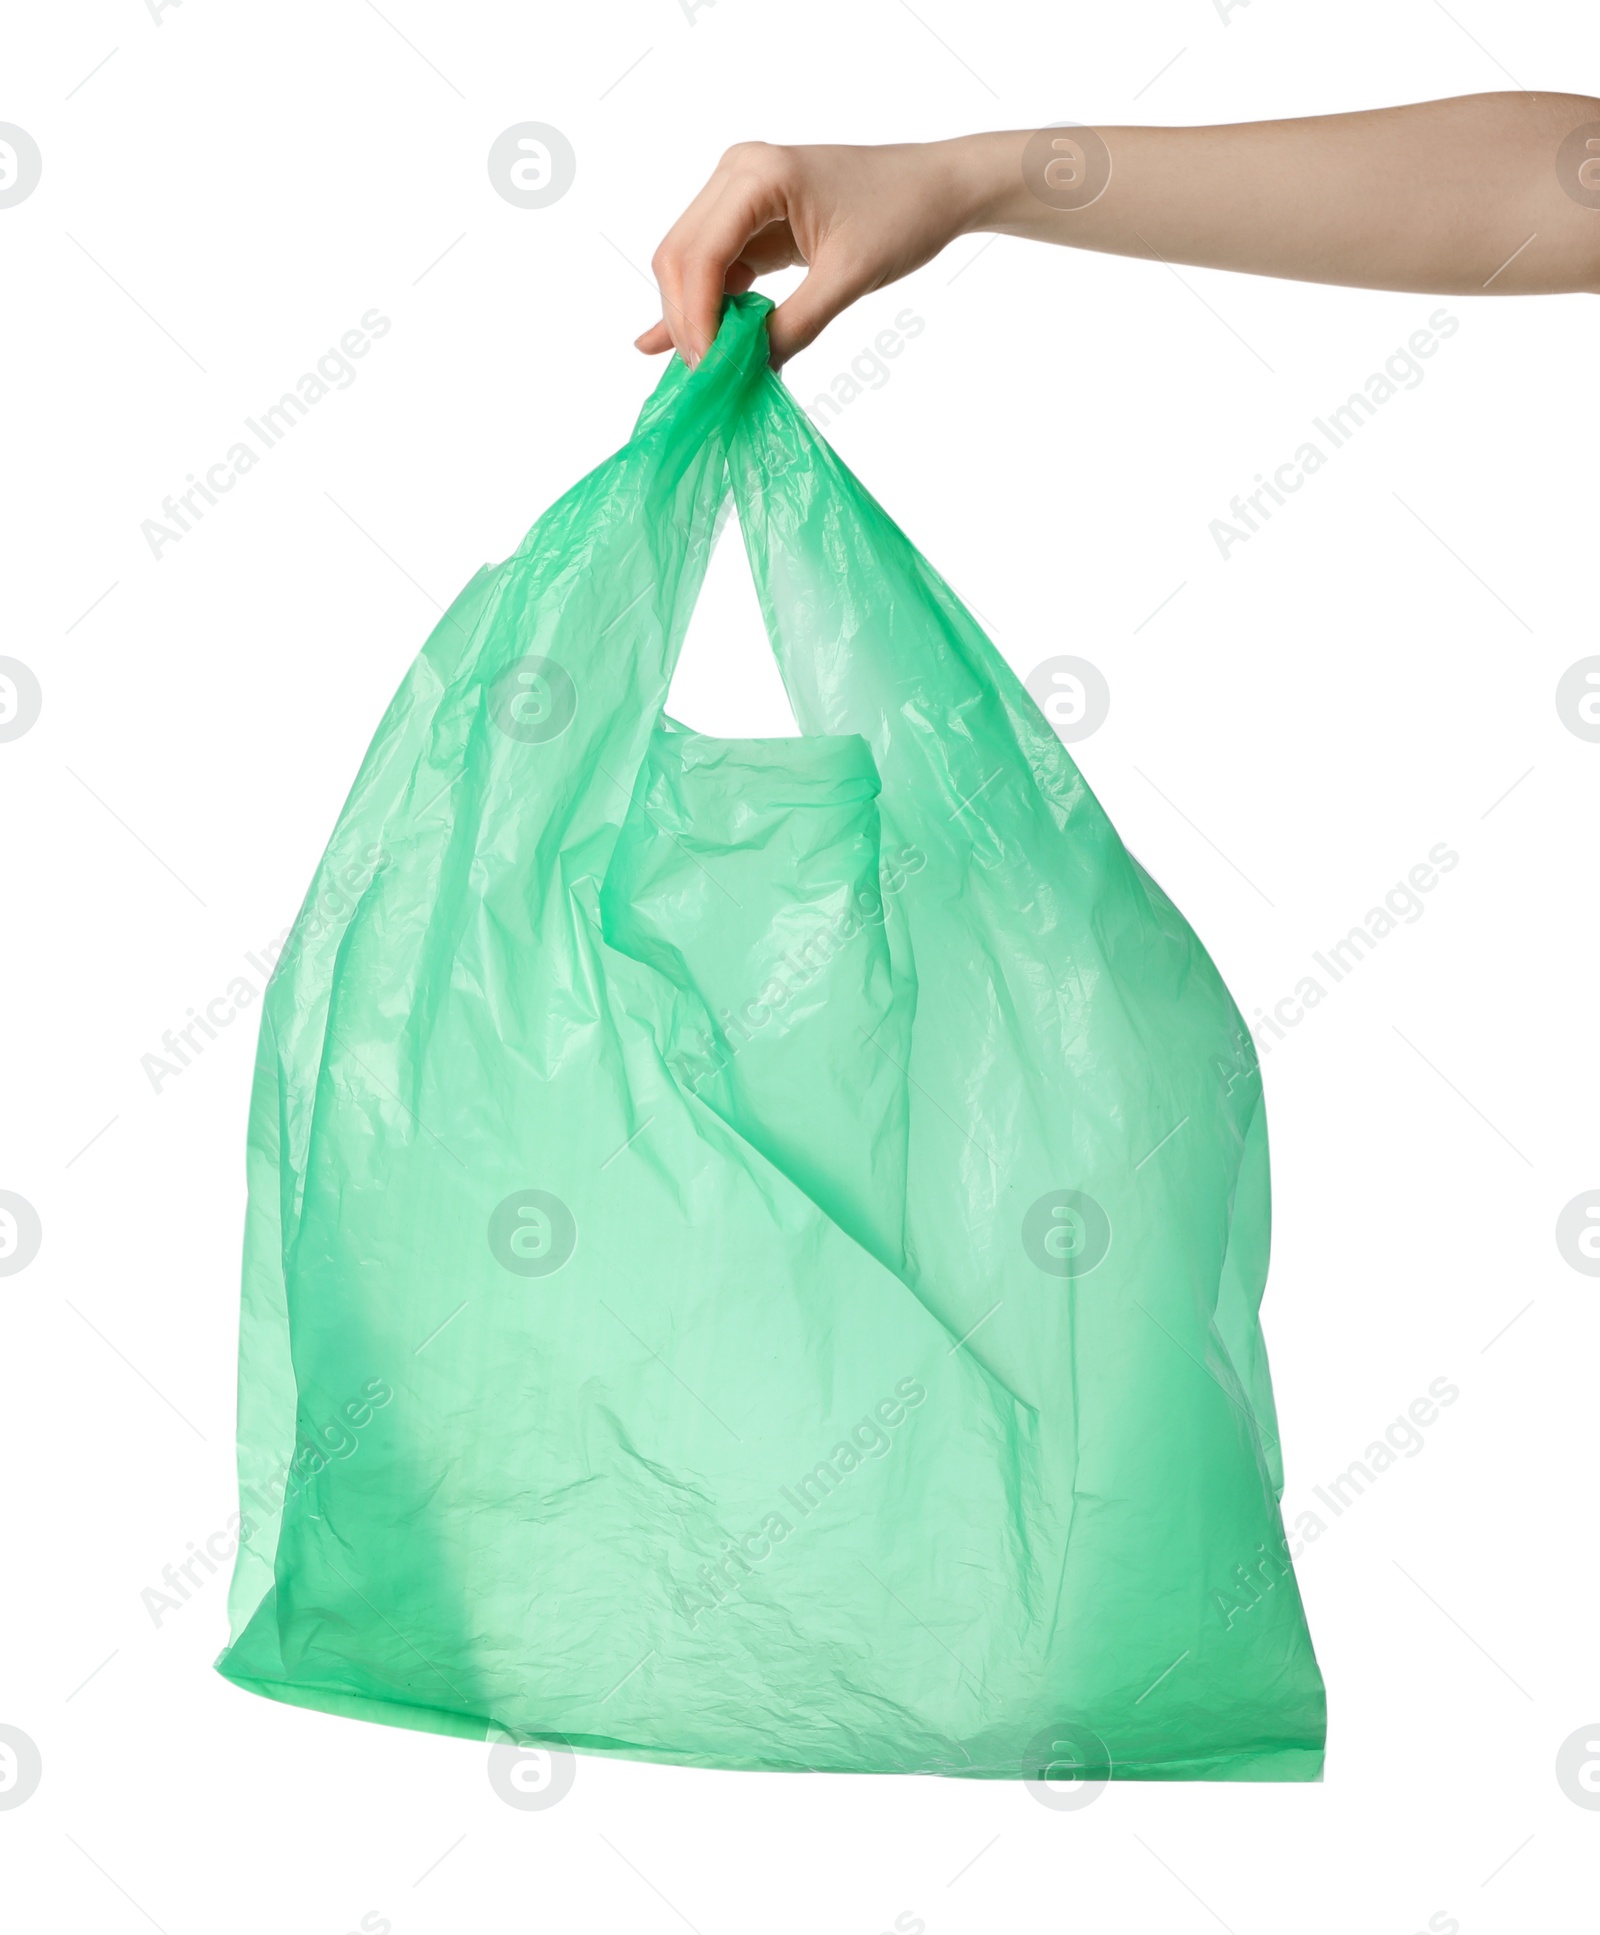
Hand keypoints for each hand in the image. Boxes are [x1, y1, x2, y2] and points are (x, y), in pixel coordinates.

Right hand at [636, 139, 980, 366]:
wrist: (938, 186)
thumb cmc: (903, 216)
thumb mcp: (847, 279)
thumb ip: (793, 326)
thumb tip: (748, 372)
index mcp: (758, 174)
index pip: (700, 255)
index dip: (696, 319)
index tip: (710, 372)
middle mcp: (737, 173)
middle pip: (679, 256)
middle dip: (686, 320)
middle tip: (706, 378)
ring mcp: (741, 193)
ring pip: (690, 264)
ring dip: (694, 316)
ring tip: (706, 370)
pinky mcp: (752, 217)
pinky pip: (716, 266)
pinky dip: (711, 306)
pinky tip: (691, 345)